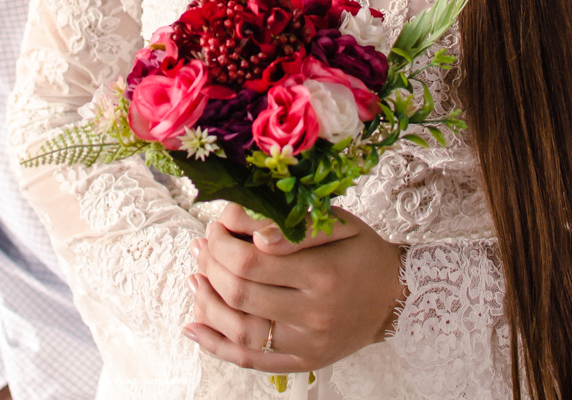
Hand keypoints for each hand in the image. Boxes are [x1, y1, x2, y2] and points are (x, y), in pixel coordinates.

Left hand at [182, 202, 405, 372]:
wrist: (395, 297)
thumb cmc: (361, 252)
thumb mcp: (338, 224)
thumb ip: (296, 227)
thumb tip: (253, 235)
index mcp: (322, 276)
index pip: (251, 261)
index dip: (222, 242)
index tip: (215, 225)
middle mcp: (313, 316)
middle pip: (241, 294)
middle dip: (211, 265)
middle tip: (201, 245)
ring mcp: (307, 346)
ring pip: (240, 330)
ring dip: (207, 303)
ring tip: (194, 277)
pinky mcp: (303, 363)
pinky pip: (251, 360)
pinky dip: (216, 345)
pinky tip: (193, 326)